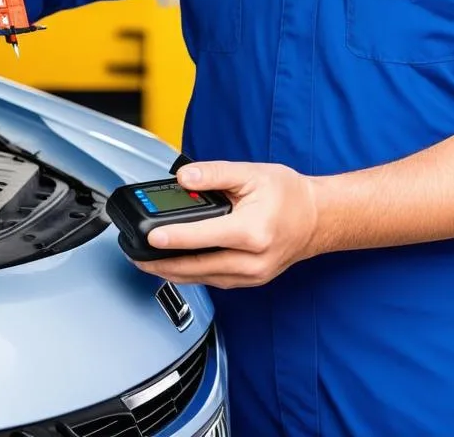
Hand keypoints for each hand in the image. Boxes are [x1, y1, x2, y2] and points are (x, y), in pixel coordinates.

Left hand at [132, 160, 319, 288]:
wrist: (318, 219)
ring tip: (147, 262)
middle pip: (197, 267)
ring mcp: (252, 276)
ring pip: (203, 279)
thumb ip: (215, 173)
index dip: (174, 237)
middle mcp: (252, 260)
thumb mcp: (252, 173)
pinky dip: (192, 274)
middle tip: (136, 255)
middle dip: (162, 263)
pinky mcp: (250, 281)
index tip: (151, 236)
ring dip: (173, 272)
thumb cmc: (289, 195)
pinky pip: (214, 281)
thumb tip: (185, 178)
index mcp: (253, 231)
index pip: (204, 237)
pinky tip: (175, 266)